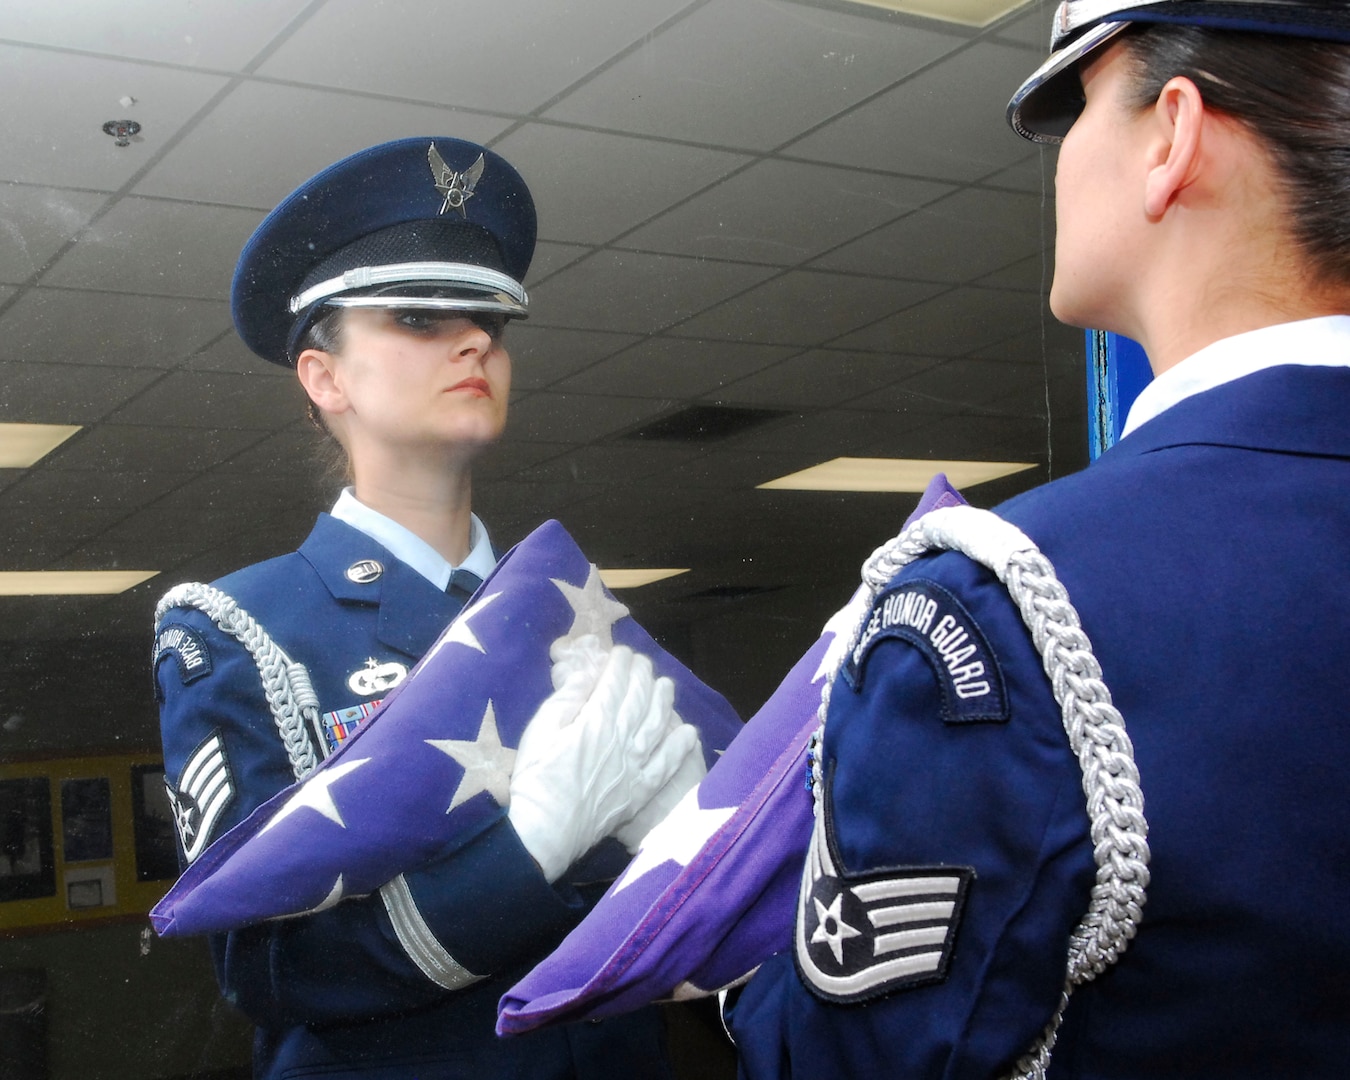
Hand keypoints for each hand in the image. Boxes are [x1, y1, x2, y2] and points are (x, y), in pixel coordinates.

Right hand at [508, 638, 696, 881]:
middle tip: (643, 662)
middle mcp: (622, 738)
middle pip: (639, 699)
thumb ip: (567, 698)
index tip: (622, 652)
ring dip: (665, 701)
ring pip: (657, 724)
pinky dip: (679, 746)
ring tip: (667, 685)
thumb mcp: (540, 729)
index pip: (615, 683)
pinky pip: (666, 764)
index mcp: (596, 721)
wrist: (546, 832)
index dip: (620, 664)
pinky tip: (689, 732)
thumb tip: (588, 672)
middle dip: (643, 675)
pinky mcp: (640, 790)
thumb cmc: (536, 778)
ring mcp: (635, 765)